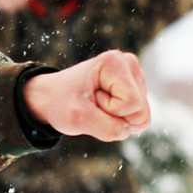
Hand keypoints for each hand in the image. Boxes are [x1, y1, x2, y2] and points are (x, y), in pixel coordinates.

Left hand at [22, 50, 149, 141]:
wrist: (51, 97)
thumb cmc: (61, 104)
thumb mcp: (78, 119)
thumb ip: (108, 128)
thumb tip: (129, 130)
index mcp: (115, 62)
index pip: (131, 104)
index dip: (109, 109)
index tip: (90, 98)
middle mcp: (129, 64)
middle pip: (140, 112)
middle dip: (114, 117)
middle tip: (93, 104)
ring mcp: (135, 76)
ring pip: (140, 117)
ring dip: (116, 119)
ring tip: (97, 104)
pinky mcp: (136, 88)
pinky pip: (138, 118)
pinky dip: (119, 119)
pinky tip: (104, 106)